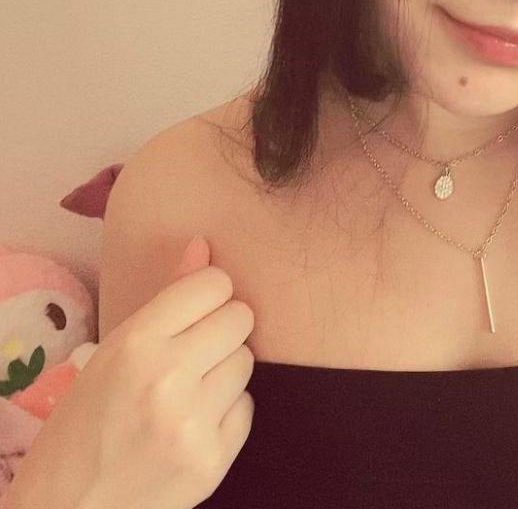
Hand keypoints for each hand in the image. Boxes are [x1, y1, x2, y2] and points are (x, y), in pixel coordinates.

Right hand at [6, 236, 255, 508]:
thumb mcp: (111, 354)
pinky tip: (193, 425)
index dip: (207, 295)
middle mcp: (168, 378)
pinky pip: (247, 407)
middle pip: (240, 318)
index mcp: (135, 344)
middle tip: (192, 354)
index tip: (194, 311)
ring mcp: (193, 422)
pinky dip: (227, 413)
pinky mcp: (213, 459)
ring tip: (187, 393)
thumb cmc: (83, 427)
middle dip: (221, 330)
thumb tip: (203, 244)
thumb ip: (166, 299)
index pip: (213, 283)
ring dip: (224, 372)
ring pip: (246, 361)